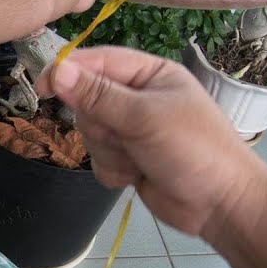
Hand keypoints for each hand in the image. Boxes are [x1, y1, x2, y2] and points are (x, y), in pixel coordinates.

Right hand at [36, 46, 266, 240]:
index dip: (69, 72)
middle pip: (87, 100)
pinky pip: (98, 159)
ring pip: (91, 132)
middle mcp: (139, 97)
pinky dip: (113, 169)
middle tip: (124, 137)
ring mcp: (132, 130)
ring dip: (109, 150)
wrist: (222, 206)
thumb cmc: (194, 149)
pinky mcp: (128, 159)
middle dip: (100, 124)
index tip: (44, 88)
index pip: (98, 61)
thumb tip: (57, 70)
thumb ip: (99, 95)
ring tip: (138, 160)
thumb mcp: (145, 117)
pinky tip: (136, 176)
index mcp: (150, 73)